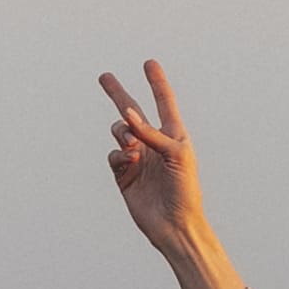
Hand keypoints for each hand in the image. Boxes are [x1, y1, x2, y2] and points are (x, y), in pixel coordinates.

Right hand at [96, 60, 237, 288]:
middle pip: (131, 112)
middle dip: (117, 94)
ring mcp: (137, 158)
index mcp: (173, 135)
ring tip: (133, 147)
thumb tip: (128, 115)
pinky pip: (113, 155)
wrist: (173, 224)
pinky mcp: (123, 175)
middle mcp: (153, 143)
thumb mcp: (176, 154)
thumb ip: (151, 132)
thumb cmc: (184, 189)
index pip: (163, 102)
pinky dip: (118, 155)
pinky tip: (128, 163)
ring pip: (119, 133)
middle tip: (104, 77)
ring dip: (122, 133)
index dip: (156, 82)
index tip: (149, 64)